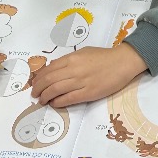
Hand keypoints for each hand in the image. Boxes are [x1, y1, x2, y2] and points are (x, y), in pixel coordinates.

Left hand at [30, 44, 147, 106]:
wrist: (123, 62)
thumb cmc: (104, 56)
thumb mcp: (84, 53)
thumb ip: (69, 61)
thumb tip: (55, 69)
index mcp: (72, 58)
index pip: (49, 69)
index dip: (39, 78)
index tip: (35, 83)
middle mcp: (73, 69)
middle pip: (48, 80)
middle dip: (38, 88)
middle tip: (34, 94)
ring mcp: (81, 82)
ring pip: (55, 90)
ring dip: (45, 96)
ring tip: (42, 100)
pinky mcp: (89, 93)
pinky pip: (68, 98)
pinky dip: (58, 102)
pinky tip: (54, 103)